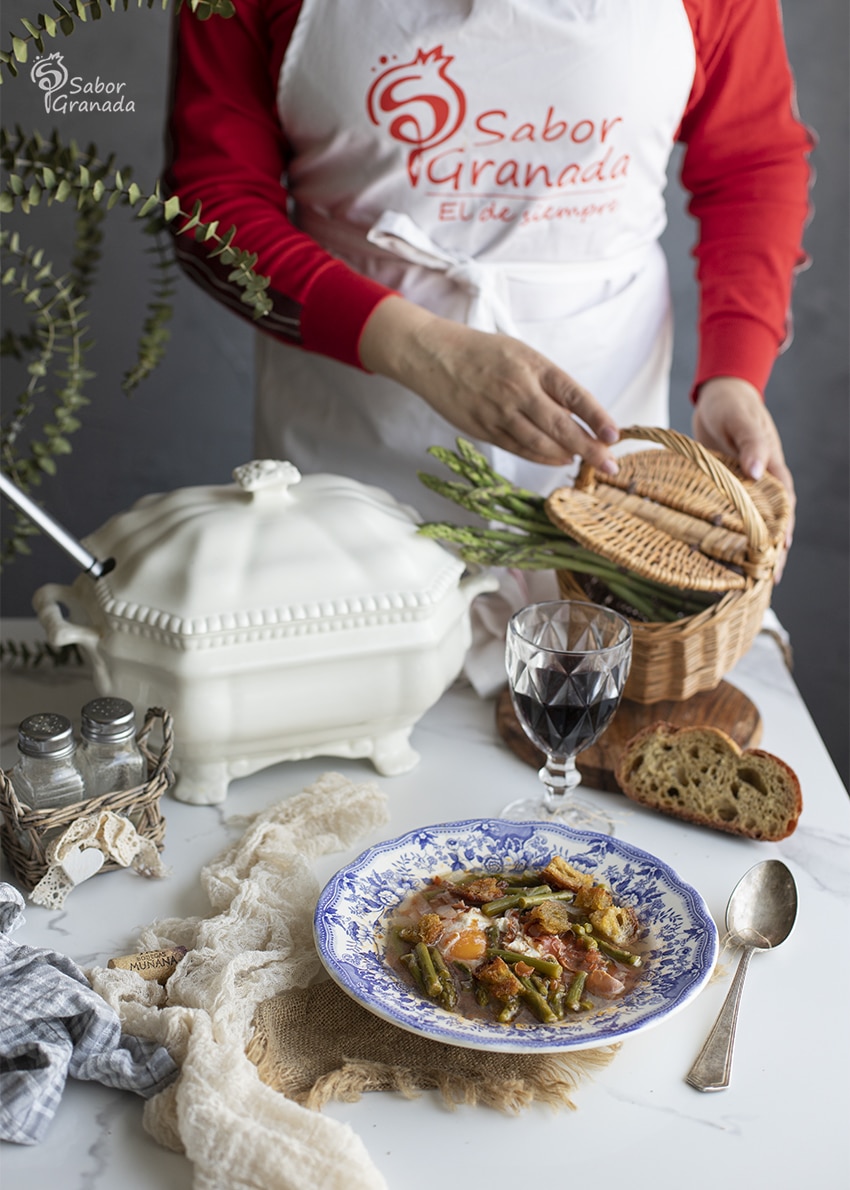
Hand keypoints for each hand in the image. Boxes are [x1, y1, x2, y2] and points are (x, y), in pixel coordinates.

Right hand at [358, 296, 620, 474]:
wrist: (434, 355)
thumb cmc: (483, 353)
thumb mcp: (522, 354)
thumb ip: (548, 383)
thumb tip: (578, 416)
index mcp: (533, 366)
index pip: (573, 395)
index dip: (596, 417)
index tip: (614, 435)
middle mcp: (518, 390)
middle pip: (561, 426)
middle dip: (589, 448)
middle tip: (609, 465)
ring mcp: (500, 412)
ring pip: (540, 443)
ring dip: (565, 455)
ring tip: (584, 462)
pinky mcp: (483, 429)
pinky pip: (518, 448)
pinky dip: (540, 456)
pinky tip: (557, 459)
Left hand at [692, 376, 794, 577]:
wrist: (719, 397)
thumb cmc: (732, 406)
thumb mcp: (741, 420)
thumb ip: (751, 444)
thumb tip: (758, 472)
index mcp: (773, 470)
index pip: (783, 508)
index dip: (782, 534)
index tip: (777, 558)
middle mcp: (762, 483)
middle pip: (773, 523)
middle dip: (772, 553)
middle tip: (766, 583)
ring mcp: (745, 488)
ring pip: (753, 525)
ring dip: (752, 550)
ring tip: (750, 581)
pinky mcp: (727, 489)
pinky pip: (731, 516)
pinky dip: (730, 536)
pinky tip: (723, 556)